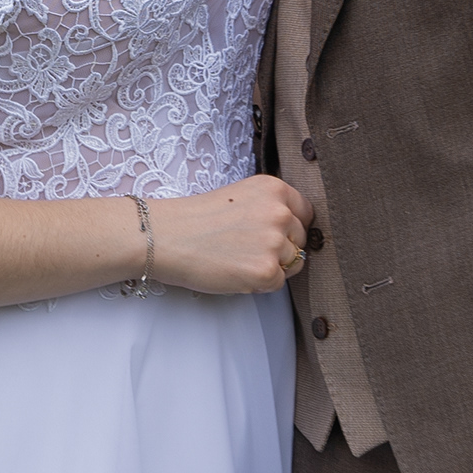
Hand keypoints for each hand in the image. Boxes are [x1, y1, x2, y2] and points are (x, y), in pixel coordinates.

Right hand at [144, 176, 311, 295]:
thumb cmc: (198, 218)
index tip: (272, 233)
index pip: (306, 212)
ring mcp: (274, 243)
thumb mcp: (241, 196)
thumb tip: (296, 229)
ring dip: (271, 266)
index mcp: (274, 189)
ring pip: (293, 263)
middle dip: (282, 248)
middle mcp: (280, 213)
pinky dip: (259, 283)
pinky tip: (235, 271)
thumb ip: (270, 207)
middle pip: (301, 239)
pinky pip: (277, 283)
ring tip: (238, 258)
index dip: (291, 226)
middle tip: (246, 248)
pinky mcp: (266, 271)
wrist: (167, 237)